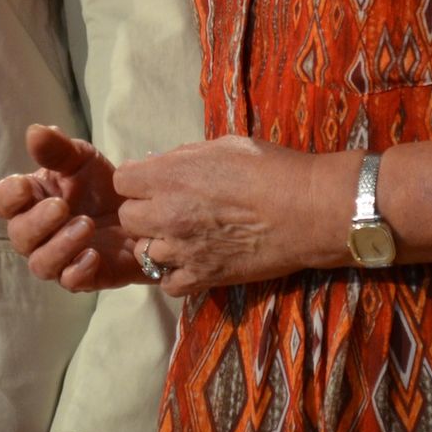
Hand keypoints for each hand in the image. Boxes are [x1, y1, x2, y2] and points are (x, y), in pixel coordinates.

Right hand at [0, 124, 149, 291]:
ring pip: (41, 264)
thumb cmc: (101, 183)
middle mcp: (39, 232)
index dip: (9, 197)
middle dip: (37, 222)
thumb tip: (34, 131)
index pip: (4, 201)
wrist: (142, 208)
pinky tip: (94, 255)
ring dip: (59, 246)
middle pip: (19, 236)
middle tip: (62, 206)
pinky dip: (78, 271)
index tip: (25, 186)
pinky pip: (71, 282)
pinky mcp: (86, 277)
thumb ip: (57, 149)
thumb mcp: (81, 158)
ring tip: (86, 225)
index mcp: (32, 199)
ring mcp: (60, 257)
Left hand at [114, 137, 361, 296]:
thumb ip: (184, 157)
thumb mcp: (222, 146)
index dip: (137, 181)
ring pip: (143, 253)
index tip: (155, 182)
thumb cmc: (271, 168)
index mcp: (169, 176)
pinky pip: (167, 284)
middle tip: (169, 209)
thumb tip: (161, 164)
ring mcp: (182, 250)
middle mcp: (167, 214)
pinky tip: (191, 261)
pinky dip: (175, 275)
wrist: (309, 210)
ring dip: (158, 244)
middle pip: (127, 218)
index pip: (122, 180)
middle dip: (143, 212)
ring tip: (182, 237)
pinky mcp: (203, 278)